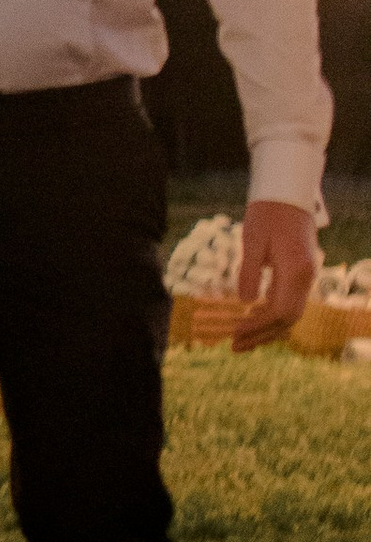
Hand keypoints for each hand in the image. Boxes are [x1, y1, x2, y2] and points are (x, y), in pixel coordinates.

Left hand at [230, 197, 317, 350]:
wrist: (288, 194)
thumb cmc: (268, 214)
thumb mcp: (253, 240)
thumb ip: (249, 272)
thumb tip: (245, 303)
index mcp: (296, 270)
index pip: (279, 311)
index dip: (257, 326)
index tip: (234, 334)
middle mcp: (307, 277)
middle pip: (287, 319)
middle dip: (261, 335)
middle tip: (234, 347)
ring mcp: (307, 276)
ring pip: (290, 314)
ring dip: (267, 330)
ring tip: (241, 341)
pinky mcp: (301, 273)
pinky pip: (289, 302)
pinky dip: (272, 316)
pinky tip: (252, 320)